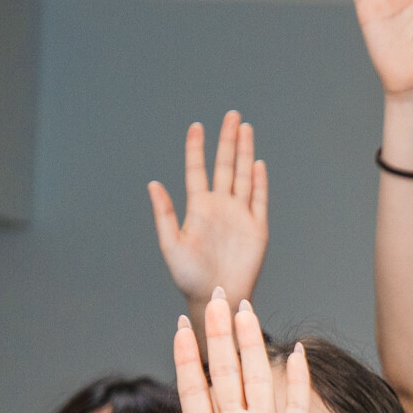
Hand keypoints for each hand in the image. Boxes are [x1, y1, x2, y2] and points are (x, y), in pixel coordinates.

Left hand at [119, 294, 321, 412]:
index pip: (194, 388)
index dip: (186, 357)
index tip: (179, 325)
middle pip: (225, 371)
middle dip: (220, 334)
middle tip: (218, 295)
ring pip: (257, 378)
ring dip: (251, 344)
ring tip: (245, 309)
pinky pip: (297, 405)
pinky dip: (296, 378)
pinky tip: (294, 351)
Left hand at [148, 114, 270, 306]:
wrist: (216, 296)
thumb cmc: (189, 276)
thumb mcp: (171, 245)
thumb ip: (164, 214)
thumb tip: (153, 184)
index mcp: (199, 207)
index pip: (197, 169)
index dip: (197, 147)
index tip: (197, 126)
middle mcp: (220, 206)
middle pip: (225, 165)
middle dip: (228, 140)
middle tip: (232, 116)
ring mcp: (240, 215)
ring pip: (244, 176)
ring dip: (244, 152)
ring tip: (245, 128)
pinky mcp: (257, 228)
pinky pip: (259, 199)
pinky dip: (259, 182)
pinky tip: (257, 164)